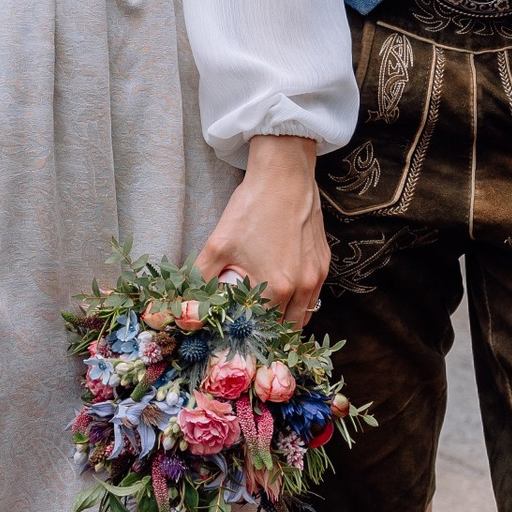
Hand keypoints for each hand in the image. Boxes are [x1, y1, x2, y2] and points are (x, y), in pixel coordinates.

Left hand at [197, 136, 327, 326]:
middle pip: (287, 328)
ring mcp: (316, 275)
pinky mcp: (323, 262)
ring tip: (266, 316)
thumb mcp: (218, 243)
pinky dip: (300, 302)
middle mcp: (303, 286)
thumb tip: (187, 303)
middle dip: (269, 333)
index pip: (263, 329)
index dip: (248, 334)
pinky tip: (283, 293)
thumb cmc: (252, 207)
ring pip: (304, 314)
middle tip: (250, 329)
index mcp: (276, 287)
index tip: (237, 336)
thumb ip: (201, 277)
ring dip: (287, 321)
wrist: (284, 176)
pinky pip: (314, 295)